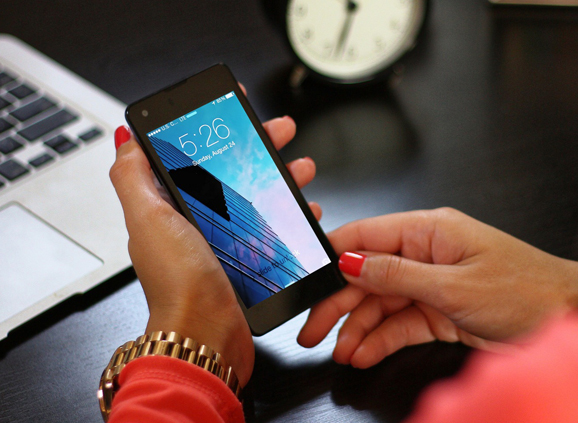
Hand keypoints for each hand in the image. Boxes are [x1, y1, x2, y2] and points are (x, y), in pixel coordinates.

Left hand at [110, 112, 318, 386]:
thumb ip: (132, 176)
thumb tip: (124, 137)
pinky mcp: (248, 262)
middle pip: (231, 171)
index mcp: (170, 207)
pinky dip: (291, 215)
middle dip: (259, 147)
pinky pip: (274, 229)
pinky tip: (306, 211)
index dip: (216, 129)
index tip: (236, 108)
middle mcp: (197, 222)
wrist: (208, 336)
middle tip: (282, 130)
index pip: (193, 155)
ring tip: (303, 169)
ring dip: (282, 178)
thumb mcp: (149, 218)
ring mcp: (225, 242)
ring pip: (258, 198)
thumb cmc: (179, 283)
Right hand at [297, 208, 577, 368]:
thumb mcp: (454, 286)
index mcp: (430, 230)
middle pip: (368, 274)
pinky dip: (382, 338)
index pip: (367, 235)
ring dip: (358, 327)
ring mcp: (433, 282)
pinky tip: (364, 352)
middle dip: (338, 302)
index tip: (303, 278)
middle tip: (313, 329)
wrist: (569, 317)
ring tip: (340, 350)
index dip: (332, 256)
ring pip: (381, 303)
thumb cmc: (525, 290)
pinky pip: (402, 322)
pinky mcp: (442, 310)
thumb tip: (350, 262)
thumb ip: (397, 276)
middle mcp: (428, 252)